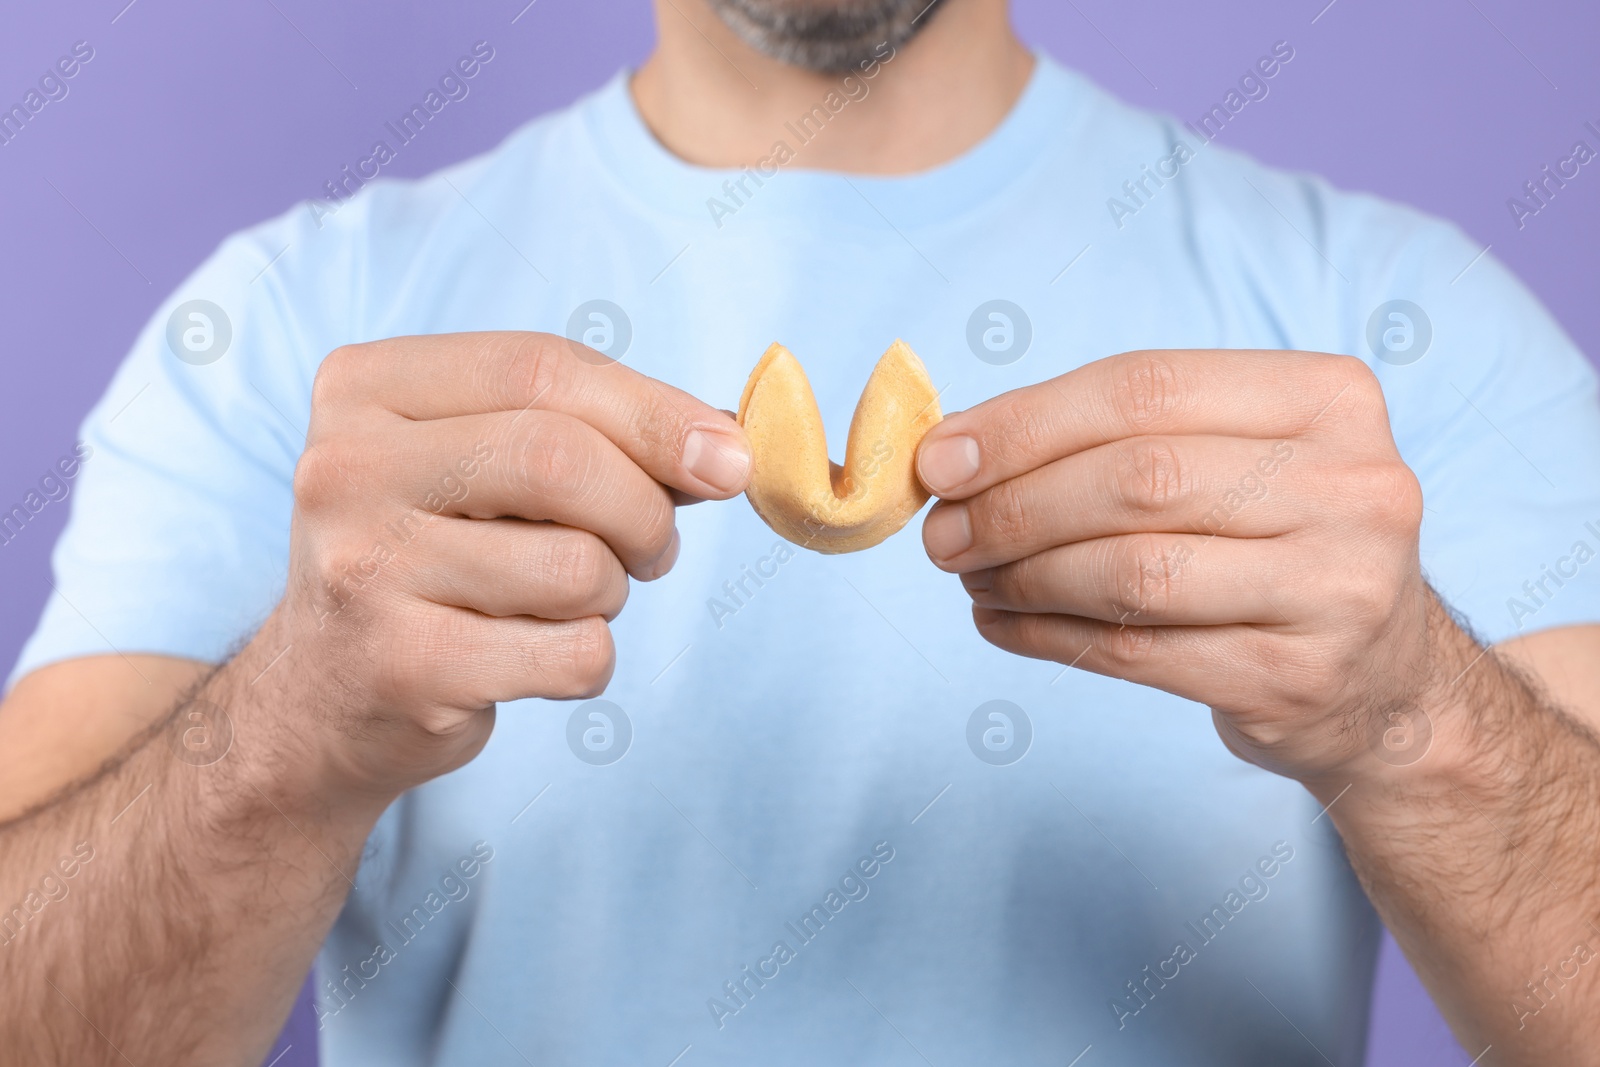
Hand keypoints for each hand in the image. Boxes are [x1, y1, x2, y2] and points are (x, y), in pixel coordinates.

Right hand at [268, 332, 750, 800]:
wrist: (325, 699)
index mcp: (367, 388)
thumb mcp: (491, 466)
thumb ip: (598, 433)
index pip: (540, 366)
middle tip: (652, 548)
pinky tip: (532, 657)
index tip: (730, 456)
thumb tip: (728, 443)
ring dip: (611, 593)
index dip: (655, 410)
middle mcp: (344, 468)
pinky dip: (588, 659)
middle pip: (561, 458)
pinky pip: (574, 653)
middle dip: (644, 510)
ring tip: (563, 602)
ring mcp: (363, 570)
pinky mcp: (399, 666)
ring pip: (577, 566)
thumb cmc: (438, 558)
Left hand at [914, 350, 1432, 780]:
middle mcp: (1353, 485)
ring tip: (971, 577)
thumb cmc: (1276, 544)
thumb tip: (954, 449)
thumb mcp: (1232, 460)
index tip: (939, 458)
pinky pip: (1137, 652)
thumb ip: (1114, 438)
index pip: (1145, 388)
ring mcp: (1336, 589)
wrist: (1385, 684)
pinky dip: (1046, 636)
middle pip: (1136, 480)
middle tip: (941, 532)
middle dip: (1013, 505)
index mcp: (1328, 399)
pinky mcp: (1297, 680)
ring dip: (1022, 576)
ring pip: (1132, 573)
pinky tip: (1002, 623)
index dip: (1025, 422)